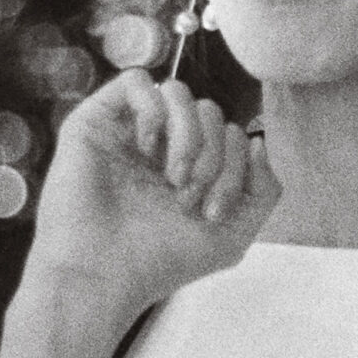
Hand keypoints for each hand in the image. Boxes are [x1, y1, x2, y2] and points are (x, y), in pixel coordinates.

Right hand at [23, 69, 279, 319]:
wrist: (101, 277)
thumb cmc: (157, 262)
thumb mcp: (232, 236)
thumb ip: (263, 190)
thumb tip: (257, 142)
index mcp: (190, 168)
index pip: (230, 134)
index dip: (235, 166)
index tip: (212, 211)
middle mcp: (160, 147)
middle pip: (209, 111)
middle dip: (213, 155)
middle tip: (188, 197)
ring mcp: (127, 132)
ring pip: (178, 92)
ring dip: (188, 134)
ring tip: (172, 177)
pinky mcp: (94, 122)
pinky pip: (135, 80)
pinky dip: (153, 111)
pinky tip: (146, 149)